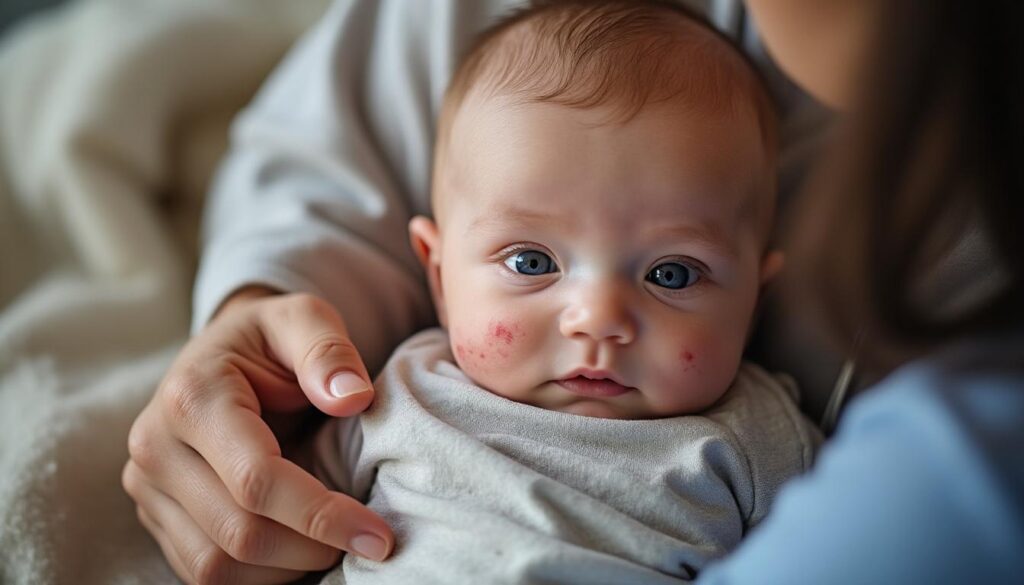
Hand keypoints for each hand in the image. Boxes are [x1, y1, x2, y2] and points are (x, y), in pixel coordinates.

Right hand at [123, 289, 392, 583]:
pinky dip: (258, 576)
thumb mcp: (304, 319)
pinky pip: (201, 571)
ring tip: (332, 544)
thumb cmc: (272, 340)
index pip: (257, 479)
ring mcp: (148, 487)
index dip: (322, 515)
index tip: (378, 535)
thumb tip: (353, 398)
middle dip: (311, 548)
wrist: (225, 355)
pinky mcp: (155, 515)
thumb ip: (328, 351)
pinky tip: (297, 551)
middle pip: (237, 532)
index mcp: (192, 396)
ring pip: (215, 565)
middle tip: (365, 540)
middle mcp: (155, 446)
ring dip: (285, 569)